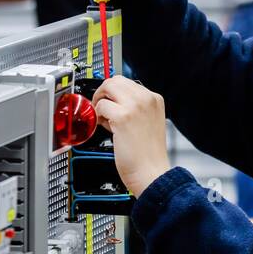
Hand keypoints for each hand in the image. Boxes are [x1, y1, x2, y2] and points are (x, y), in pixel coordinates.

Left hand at [91, 75, 170, 196]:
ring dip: (100, 102)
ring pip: (107, 87)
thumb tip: (112, 102)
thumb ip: (134, 109)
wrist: (151, 172)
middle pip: (116, 80)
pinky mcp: (123, 117)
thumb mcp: (148, 122)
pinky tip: (103, 127)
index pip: (127, 83)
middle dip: (103, 93)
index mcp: (155, 99)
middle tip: (101, 108)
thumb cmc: (148, 154)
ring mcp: (135, 106)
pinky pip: (101, 106)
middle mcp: (147, 99)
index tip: (109, 104)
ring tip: (103, 118)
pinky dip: (97, 116)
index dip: (114, 94)